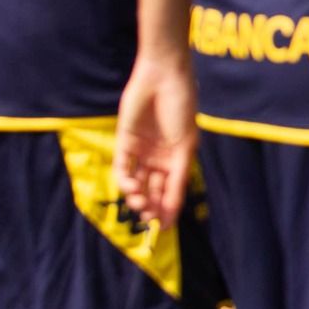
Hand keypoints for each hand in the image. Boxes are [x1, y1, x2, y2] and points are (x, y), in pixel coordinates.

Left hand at [112, 54, 199, 226]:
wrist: (163, 79)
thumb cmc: (181, 110)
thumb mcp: (185, 148)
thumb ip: (177, 181)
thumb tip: (173, 212)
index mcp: (178, 159)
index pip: (172, 191)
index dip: (169, 210)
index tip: (166, 228)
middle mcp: (159, 158)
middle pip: (153, 190)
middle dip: (152, 206)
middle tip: (150, 218)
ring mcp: (141, 151)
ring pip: (137, 183)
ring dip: (138, 197)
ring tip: (141, 203)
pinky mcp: (124, 143)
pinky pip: (123, 168)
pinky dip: (126, 181)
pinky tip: (132, 186)